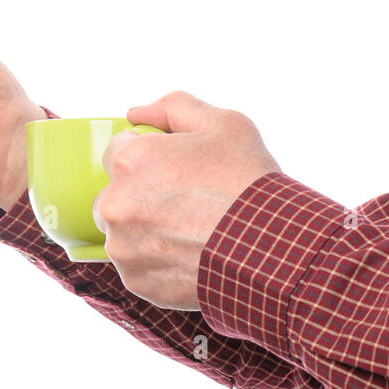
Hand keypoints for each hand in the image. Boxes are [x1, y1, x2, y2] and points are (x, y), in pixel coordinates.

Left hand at [93, 90, 280, 309]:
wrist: (272, 247)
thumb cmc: (248, 183)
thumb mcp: (224, 124)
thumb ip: (174, 108)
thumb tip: (137, 113)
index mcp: (131, 161)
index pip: (119, 151)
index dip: (150, 155)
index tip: (177, 167)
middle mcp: (116, 204)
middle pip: (116, 193)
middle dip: (143, 194)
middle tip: (186, 200)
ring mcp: (123, 247)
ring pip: (125, 231)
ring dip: (148, 228)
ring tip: (191, 230)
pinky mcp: (136, 281)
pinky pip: (138, 264)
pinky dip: (159, 259)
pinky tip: (191, 252)